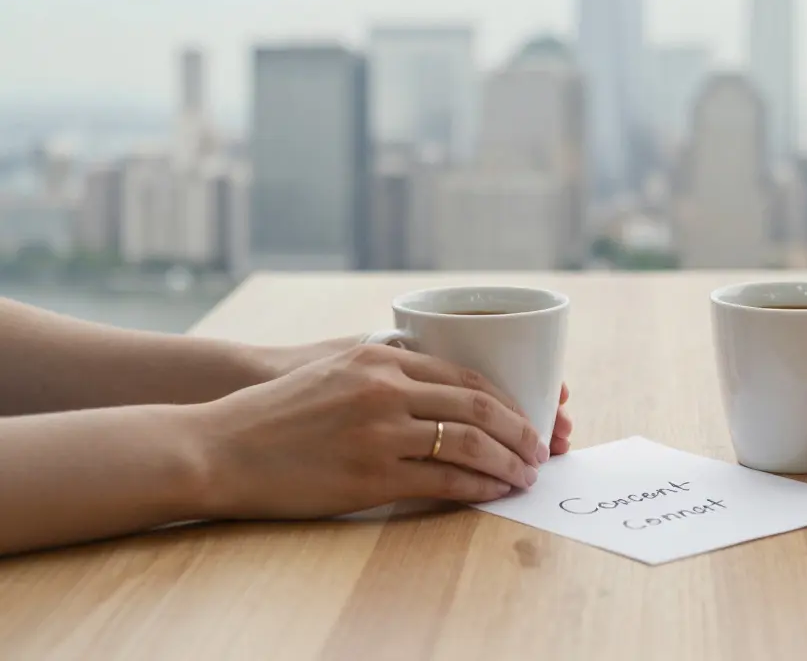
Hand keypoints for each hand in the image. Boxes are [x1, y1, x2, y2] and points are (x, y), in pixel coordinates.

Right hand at [192, 344, 571, 518]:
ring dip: (507, 461)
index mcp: (380, 358)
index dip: (507, 400)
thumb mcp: (334, 367)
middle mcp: (385, 389)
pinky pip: (443, 480)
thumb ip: (386, 368)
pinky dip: (478, 487)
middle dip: (521, 430)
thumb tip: (435, 383)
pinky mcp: (371, 475)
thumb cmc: (277, 410)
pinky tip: (494, 491)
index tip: (527, 417)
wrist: (221, 445)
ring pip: (469, 444)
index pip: (466, 377)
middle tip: (541, 448)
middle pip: (478, 408)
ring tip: (526, 474)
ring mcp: (379, 433)